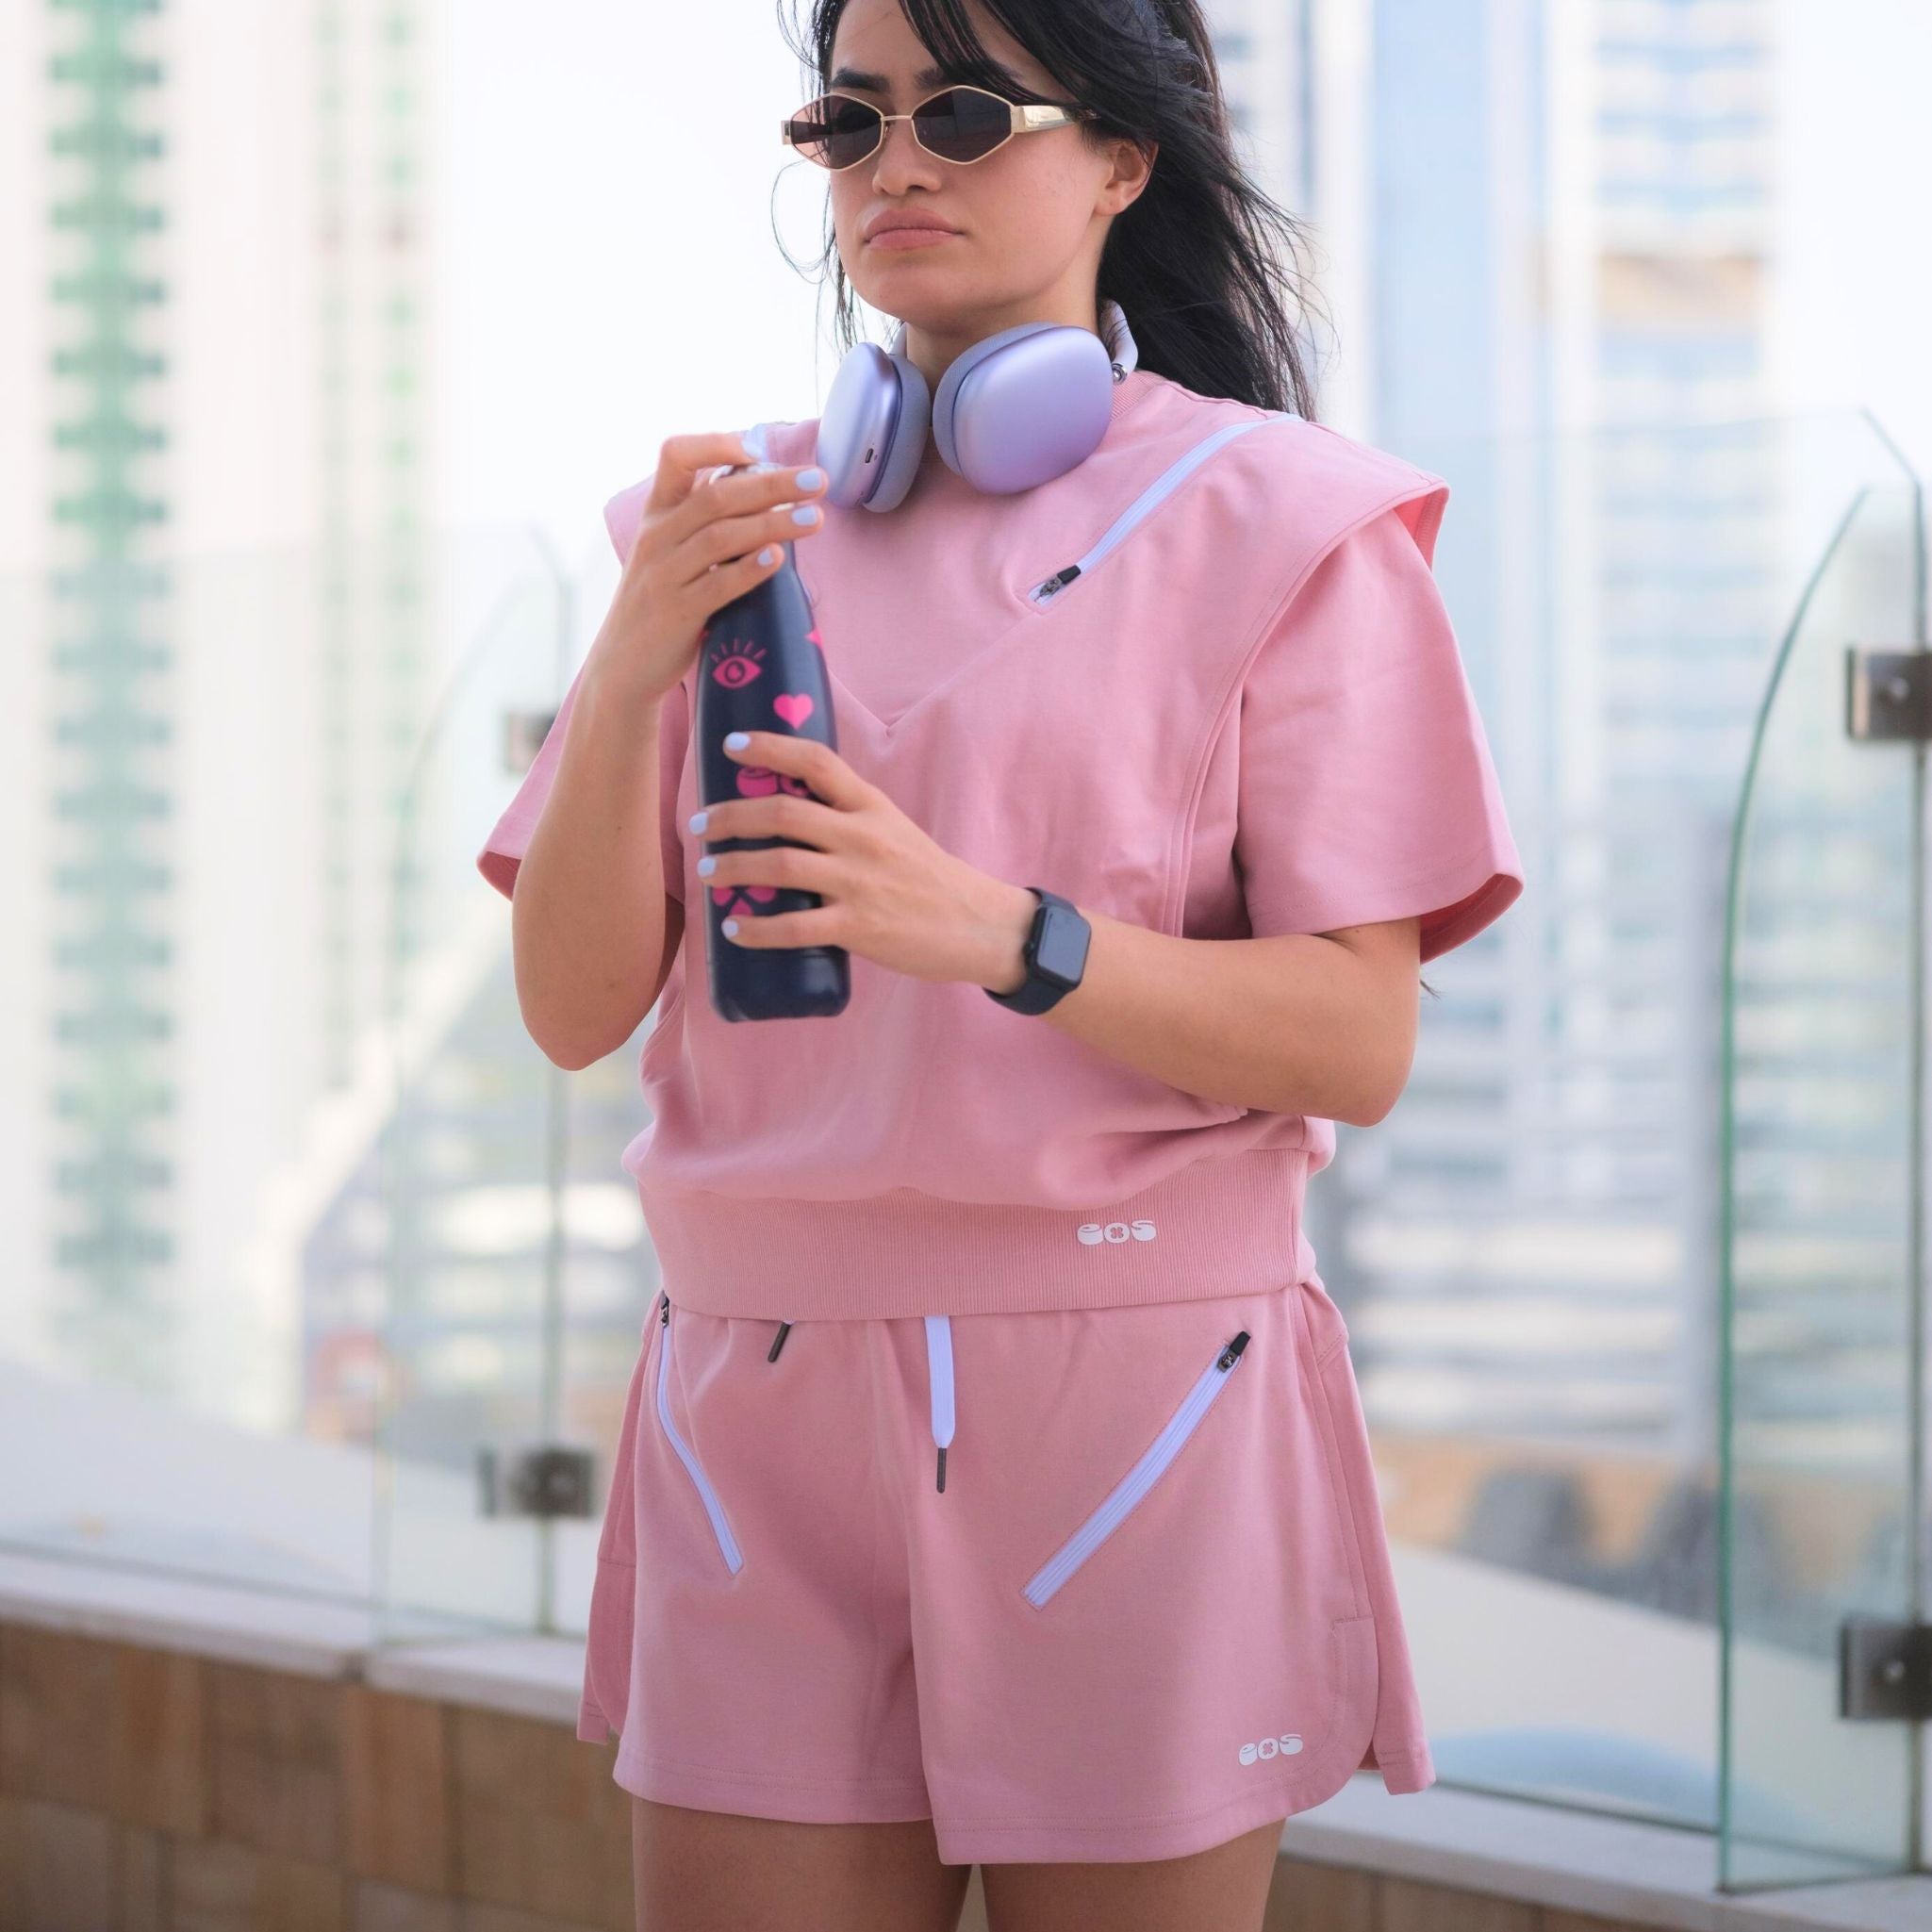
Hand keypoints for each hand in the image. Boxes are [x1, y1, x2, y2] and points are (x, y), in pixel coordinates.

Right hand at [589, 431, 828, 704]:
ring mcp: (665, 575)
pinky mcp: (677, 613)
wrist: (623, 664)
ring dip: (773, 524)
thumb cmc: (660, 601)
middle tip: (819, 481)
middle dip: (773, 484)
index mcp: (657, 513)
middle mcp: (657, 537)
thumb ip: (705, 519)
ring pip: (721, 537)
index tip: (760, 451)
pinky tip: (778, 558)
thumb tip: (760, 483)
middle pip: (717, 496)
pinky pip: (716, 586)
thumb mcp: (671, 550)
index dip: (716, 444)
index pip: (676, 455)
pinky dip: (749, 570)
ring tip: (815, 519)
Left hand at [690, 729, 1039, 990]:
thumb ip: (849, 820)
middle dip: (729, 817)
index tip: (732, 746)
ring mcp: (859, 882)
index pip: (818, 762)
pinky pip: (794, 927)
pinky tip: (734, 930)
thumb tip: (788, 817)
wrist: (978, 926)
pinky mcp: (859, 926)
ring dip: (732, 868)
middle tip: (698, 826)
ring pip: (779, 865)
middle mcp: (862, 837)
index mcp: (872, 807)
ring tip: (707, 875)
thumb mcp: (894, 831)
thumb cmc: (929, 879)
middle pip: (783, 812)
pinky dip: (756, 930)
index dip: (771, 747)